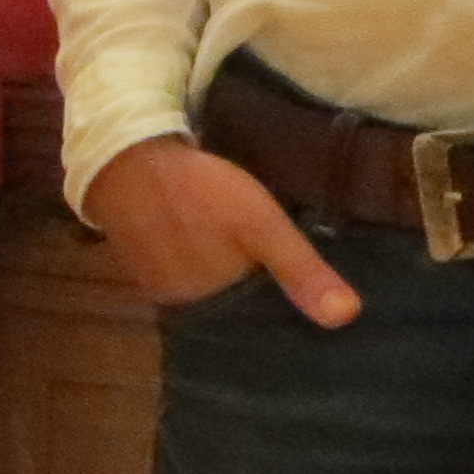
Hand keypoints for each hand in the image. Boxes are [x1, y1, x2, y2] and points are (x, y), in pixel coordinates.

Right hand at [83, 136, 361, 327]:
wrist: (127, 156)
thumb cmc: (198, 191)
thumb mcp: (260, 225)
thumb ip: (300, 270)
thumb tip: (347, 318)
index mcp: (205, 304)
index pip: (253, 317)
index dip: (279, 303)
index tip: (302, 287)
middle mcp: (177, 303)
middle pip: (227, 302)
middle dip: (251, 288)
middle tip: (276, 260)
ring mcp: (154, 282)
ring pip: (204, 285)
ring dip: (223, 272)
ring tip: (248, 250)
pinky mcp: (140, 258)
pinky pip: (181, 267)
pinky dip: (198, 257)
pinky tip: (210, 237)